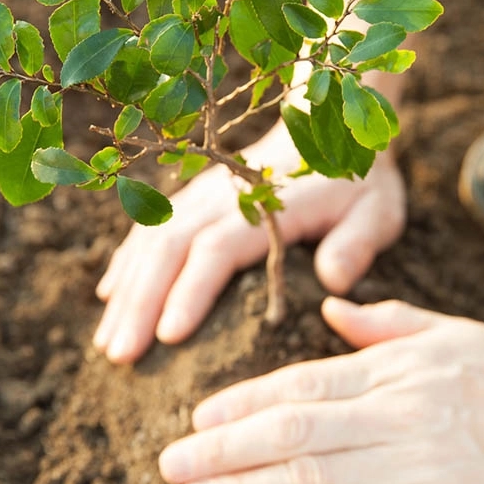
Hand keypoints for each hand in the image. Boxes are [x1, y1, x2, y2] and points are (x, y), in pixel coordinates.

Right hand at [93, 127, 406, 362]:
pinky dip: (126, 262)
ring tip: (107, 344)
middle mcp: (222, 197)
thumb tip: (333, 281)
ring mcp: (200, 195)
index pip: (217, 250)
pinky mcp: (191, 199)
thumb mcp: (376, 211)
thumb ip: (356, 244)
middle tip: (120, 356)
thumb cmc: (356, 183)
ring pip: (150, 241)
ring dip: (126, 292)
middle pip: (169, 249)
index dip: (191, 291)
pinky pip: (148, 228)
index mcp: (265, 205)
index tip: (168, 337)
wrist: (329, 128)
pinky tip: (109, 297)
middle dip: (140, 303)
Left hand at [158, 298, 483, 483]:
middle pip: (293, 438)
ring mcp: (416, 474)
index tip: (197, 420)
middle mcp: (398, 421)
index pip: (300, 386)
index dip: (241, 404)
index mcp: (395, 374)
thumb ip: (387, 323)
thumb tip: (331, 306)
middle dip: (224, 452)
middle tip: (171, 467)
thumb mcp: (454, 335)